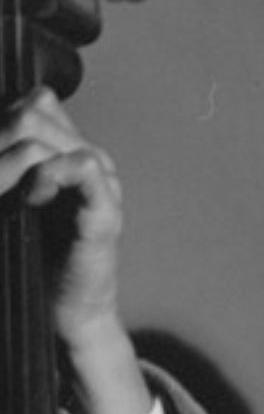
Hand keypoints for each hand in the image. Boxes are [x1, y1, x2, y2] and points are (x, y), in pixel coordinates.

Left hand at [1, 87, 149, 413]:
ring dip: (18, 160)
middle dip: (3, 136)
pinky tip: (32, 197)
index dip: (6, 118)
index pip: (37, 103)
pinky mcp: (104, 214)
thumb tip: (7, 124)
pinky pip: (81, 169)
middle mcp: (90, 162)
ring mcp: (102, 186)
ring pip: (54, 138)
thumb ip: (14, 167)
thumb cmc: (37, 257)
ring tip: (11, 191)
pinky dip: (50, 175)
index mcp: (70, 154)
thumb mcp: (17, 200)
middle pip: (37, 113)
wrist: (64, 310)